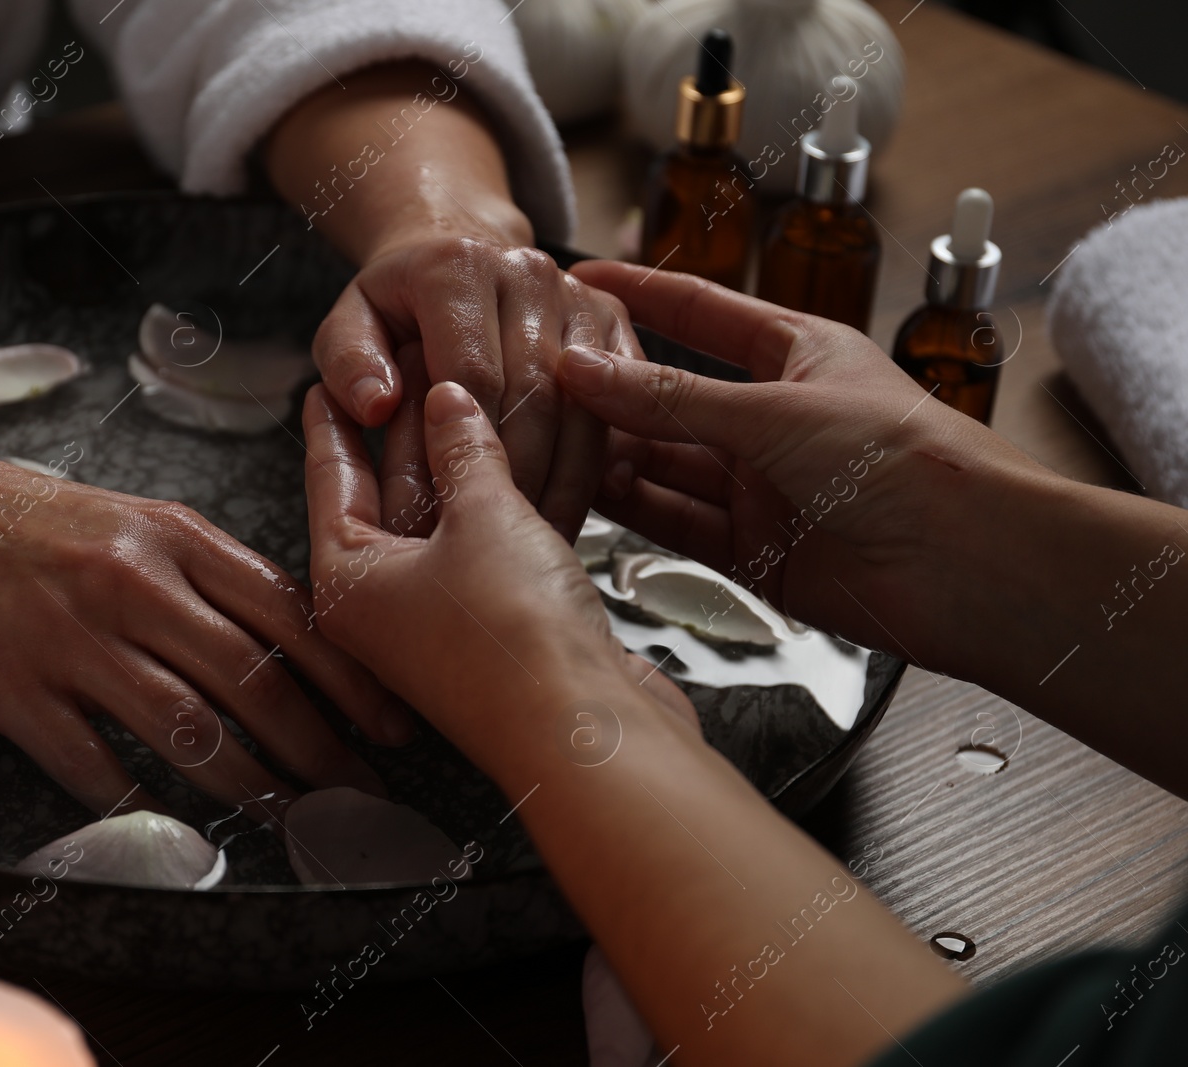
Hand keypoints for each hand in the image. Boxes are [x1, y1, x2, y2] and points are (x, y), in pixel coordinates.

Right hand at [0, 449, 410, 814]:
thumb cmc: (16, 513)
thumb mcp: (126, 518)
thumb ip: (201, 571)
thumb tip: (282, 637)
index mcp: (173, 536)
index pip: (291, 612)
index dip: (351, 677)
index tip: (389, 722)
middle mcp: (134, 584)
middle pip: (254, 680)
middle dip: (321, 747)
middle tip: (358, 793)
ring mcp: (73, 639)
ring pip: (189, 729)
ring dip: (250, 786)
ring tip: (291, 820)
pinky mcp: (13, 689)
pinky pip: (94, 765)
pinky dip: (140, 805)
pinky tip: (174, 834)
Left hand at [300, 378, 694, 754]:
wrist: (588, 730)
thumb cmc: (512, 637)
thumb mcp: (480, 516)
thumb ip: (463, 450)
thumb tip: (447, 402)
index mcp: (348, 581)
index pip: (331, 479)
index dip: (334, 422)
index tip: (327, 381)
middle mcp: (386, 607)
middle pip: (384, 500)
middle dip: (401, 433)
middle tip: (409, 366)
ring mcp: (442, 623)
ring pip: (441, 526)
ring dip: (457, 467)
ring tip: (466, 397)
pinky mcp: (500, 632)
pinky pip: (487, 553)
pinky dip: (498, 509)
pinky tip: (519, 466)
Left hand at [311, 234, 640, 539]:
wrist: (456, 251)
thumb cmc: (398, 306)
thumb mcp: (349, 326)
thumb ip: (349, 365)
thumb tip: (375, 406)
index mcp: (456, 268)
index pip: (473, 375)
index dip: (468, 450)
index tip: (458, 510)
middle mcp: (526, 272)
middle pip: (536, 393)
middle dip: (521, 474)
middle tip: (503, 537)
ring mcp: (576, 294)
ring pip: (585, 403)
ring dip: (569, 475)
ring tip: (542, 529)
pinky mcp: (612, 317)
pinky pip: (622, 397)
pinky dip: (610, 453)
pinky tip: (592, 498)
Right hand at [558, 261, 1050, 670]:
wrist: (967, 565)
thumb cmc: (901, 460)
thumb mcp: (773, 411)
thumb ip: (671, 398)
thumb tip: (584, 370)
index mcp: (798, 357)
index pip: (704, 314)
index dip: (644, 295)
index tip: (582, 280)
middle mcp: (774, 420)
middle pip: (673, 397)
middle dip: (611, 388)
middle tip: (539, 377)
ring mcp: (763, 487)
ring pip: (667, 463)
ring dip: (613, 451)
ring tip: (547, 436)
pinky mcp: (754, 550)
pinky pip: (679, 520)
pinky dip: (634, 508)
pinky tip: (587, 490)